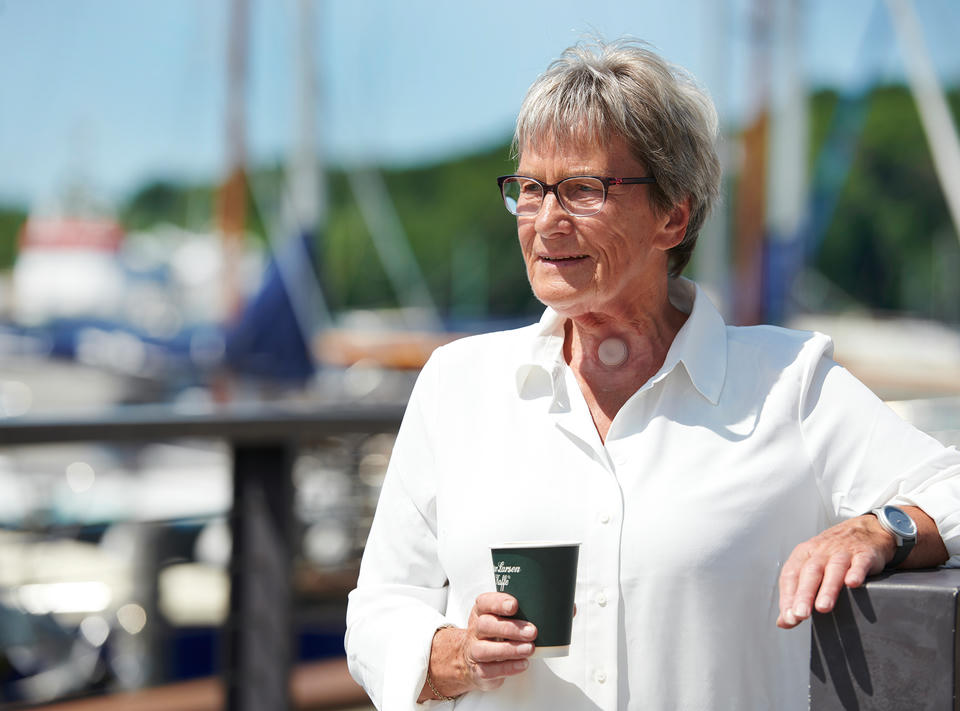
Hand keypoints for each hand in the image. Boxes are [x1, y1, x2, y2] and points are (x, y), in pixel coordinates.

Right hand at [420, 592, 535, 700]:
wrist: (473, 660)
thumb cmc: (493, 635)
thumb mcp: (501, 619)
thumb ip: (516, 614)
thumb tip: (539, 614)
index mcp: (481, 613)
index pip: (484, 602)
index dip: (498, 603)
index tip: (514, 605)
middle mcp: (475, 630)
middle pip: (485, 625)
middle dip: (510, 628)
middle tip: (531, 632)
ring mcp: (473, 651)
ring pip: (484, 650)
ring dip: (509, 649)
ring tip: (529, 649)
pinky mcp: (478, 670)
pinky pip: (489, 670)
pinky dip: (508, 667)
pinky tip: (522, 663)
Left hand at [777, 515, 893, 628]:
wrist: (864, 531)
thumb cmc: (832, 554)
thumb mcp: (811, 568)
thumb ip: (797, 594)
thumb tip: (784, 621)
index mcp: (804, 555)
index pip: (791, 576)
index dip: (788, 597)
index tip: (789, 617)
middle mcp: (821, 552)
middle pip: (810, 573)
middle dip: (804, 594)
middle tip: (801, 614)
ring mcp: (843, 552)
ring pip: (833, 569)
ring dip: (828, 588)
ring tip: (823, 607)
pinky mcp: (864, 554)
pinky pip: (859, 563)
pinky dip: (856, 572)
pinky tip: (853, 584)